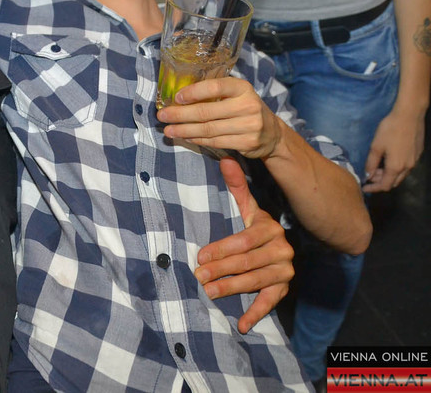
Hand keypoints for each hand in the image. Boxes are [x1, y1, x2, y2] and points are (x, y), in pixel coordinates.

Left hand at [157, 77, 283, 159]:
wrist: (271, 133)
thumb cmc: (244, 108)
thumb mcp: (235, 95)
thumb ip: (214, 93)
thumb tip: (178, 98)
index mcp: (242, 87)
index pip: (215, 87)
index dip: (193, 92)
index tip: (176, 98)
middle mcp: (248, 105)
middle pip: (206, 111)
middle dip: (180, 115)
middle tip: (162, 117)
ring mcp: (250, 125)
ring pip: (208, 129)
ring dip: (184, 130)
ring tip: (168, 130)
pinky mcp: (247, 143)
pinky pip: (215, 141)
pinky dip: (197, 139)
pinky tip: (185, 136)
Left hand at [195, 158, 292, 333]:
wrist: (278, 248)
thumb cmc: (254, 227)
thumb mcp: (247, 207)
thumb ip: (237, 186)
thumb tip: (225, 158)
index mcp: (269, 228)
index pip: (244, 241)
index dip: (222, 249)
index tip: (200, 256)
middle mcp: (282, 250)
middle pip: (247, 262)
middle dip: (221, 270)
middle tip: (198, 276)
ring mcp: (284, 271)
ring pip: (256, 281)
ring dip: (232, 289)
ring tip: (208, 292)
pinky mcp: (284, 289)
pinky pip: (270, 302)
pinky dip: (256, 314)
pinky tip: (241, 324)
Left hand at [363, 105, 425, 191]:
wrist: (409, 116)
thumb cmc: (390, 130)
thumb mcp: (376, 146)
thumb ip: (371, 163)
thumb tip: (368, 175)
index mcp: (396, 167)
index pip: (385, 185)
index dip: (373, 188)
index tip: (364, 187)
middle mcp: (408, 167)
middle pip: (394, 182)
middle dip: (380, 182)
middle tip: (369, 176)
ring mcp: (414, 161)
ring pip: (401, 175)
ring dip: (388, 175)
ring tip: (376, 168)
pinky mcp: (417, 154)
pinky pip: (406, 167)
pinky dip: (395, 168)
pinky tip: (388, 160)